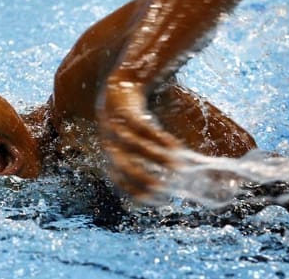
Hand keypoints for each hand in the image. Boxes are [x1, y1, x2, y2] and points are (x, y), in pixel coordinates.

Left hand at [98, 77, 181, 196]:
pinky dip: (160, 138)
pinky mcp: (127, 113)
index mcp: (111, 155)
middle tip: (163, 189)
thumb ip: (142, 159)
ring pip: (137, 146)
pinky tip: (176, 146)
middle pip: (124, 165)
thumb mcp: (131, 142)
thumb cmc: (129, 122)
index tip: (154, 201)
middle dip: (143, 178)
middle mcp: (111, 143)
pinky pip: (145, 128)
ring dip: (157, 157)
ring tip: (177, 167)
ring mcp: (118, 128)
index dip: (134, 191)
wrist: (120, 88)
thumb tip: (167, 181)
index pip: (118, 179)